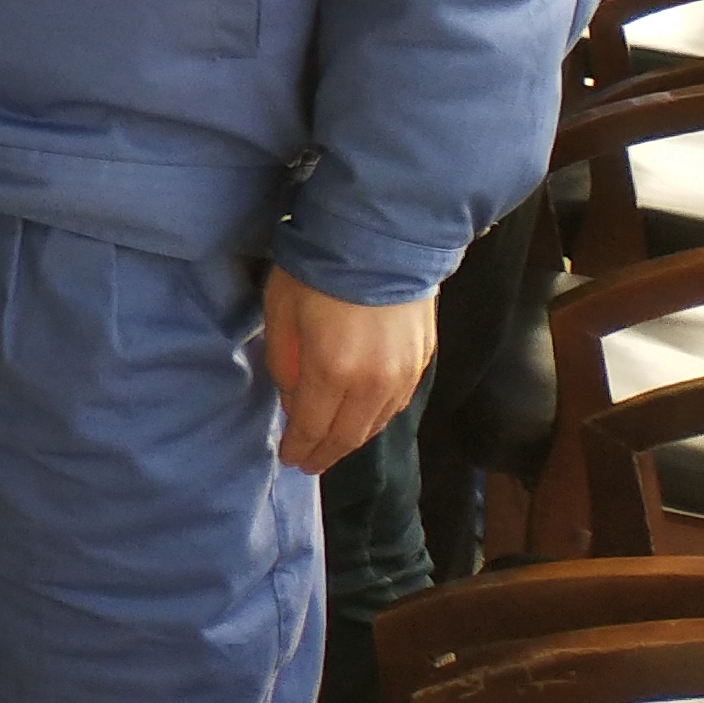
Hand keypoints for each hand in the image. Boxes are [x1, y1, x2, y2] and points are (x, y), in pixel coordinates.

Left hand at [263, 268, 432, 474]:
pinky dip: (376, 419)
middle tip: (310, 464)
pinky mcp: (422, 361)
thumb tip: (294, 403)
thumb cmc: (316, 270)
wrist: (379, 238)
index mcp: (332, 372)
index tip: (291, 461)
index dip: (302, 447)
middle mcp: (373, 384)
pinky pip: (396, 405)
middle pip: (348, 435)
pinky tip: (363, 420)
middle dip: (326, 453)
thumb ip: (285, 364)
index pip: (314, 427)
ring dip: (352, 440)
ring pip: (376, 424)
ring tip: (333, 447)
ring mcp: (403, 375)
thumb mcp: (281, 312)